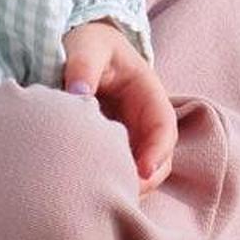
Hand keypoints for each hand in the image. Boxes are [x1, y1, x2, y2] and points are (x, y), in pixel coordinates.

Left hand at [61, 18, 178, 190]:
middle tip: (119, 193)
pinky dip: (109, 181)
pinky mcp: (110, 145)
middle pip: (158, 158)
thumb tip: (78, 94)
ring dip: (126, 183)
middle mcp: (142, 118)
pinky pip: (116, 168)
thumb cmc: (87, 43)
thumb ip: (83, 66)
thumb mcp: (87, 46)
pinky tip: (87, 188)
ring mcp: (128, 134)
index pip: (164, 126)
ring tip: (101, 196)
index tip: (143, 170)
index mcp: (147, 92)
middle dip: (144, 178)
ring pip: (139, 169)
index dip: (158, 151)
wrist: (75, 46)